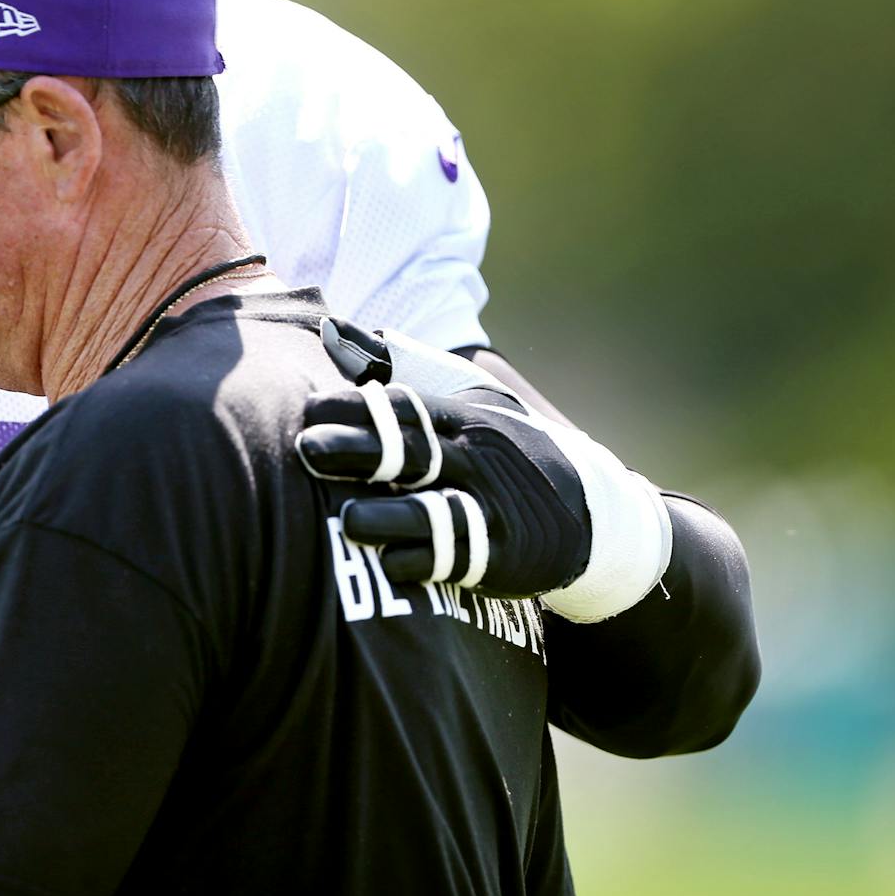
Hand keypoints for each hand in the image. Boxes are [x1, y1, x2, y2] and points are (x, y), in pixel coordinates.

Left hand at [297, 318, 671, 621]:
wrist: (587, 507)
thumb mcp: (462, 400)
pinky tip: (389, 563)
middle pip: (414, 449)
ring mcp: (495, 506)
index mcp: (461, 416)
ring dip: (393, 516)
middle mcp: (478, 457)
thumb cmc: (497, 445)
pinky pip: (464, 557)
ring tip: (348, 519)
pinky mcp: (506, 553)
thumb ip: (395, 368)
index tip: (308, 406)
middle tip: (307, 448)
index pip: (404, 404)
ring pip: (440, 510)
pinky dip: (428, 561)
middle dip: (361, 449)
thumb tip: (330, 331)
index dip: (356, 405)